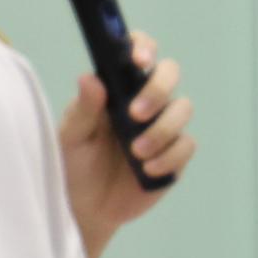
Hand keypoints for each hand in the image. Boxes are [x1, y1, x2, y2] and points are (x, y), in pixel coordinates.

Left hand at [59, 32, 194, 257]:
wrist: (88, 209)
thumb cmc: (75, 165)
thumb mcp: (71, 138)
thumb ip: (82, 110)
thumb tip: (90, 78)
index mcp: (118, 88)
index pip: (138, 54)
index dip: (144, 48)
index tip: (139, 60)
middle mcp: (144, 101)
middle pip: (170, 73)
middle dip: (158, 89)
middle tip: (136, 114)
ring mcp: (163, 126)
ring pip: (183, 108)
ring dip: (162, 129)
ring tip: (136, 152)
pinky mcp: (175, 154)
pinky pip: (186, 145)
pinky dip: (169, 156)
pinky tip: (147, 169)